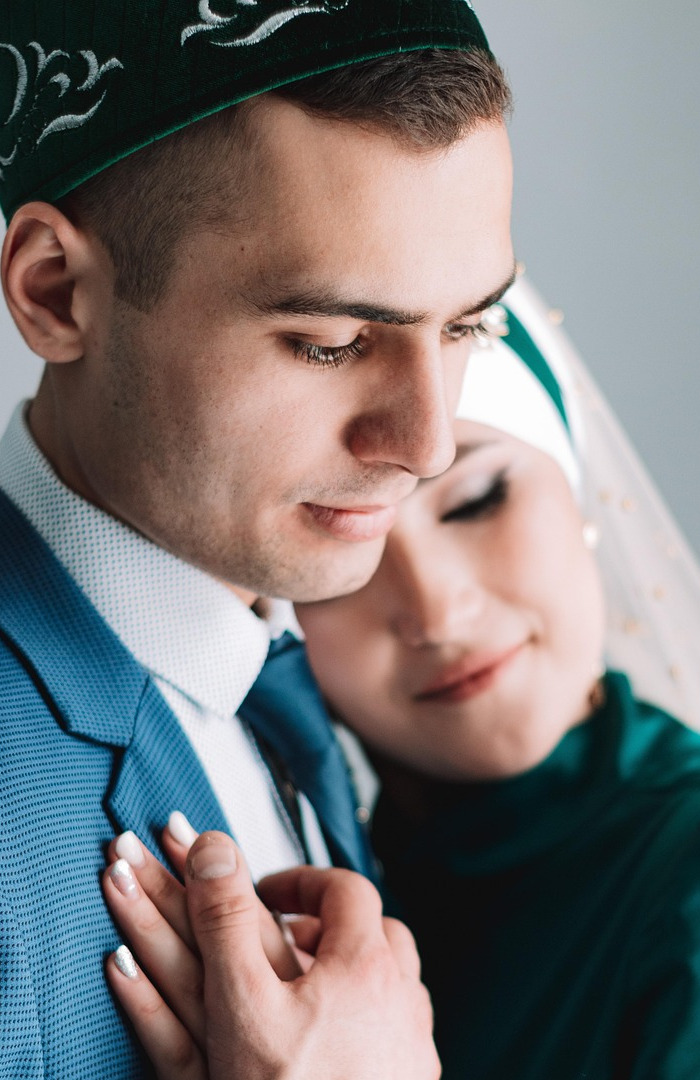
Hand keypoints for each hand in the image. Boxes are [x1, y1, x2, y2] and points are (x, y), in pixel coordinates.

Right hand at [104, 827, 438, 1079]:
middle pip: (379, 930)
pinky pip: (398, 1030)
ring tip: (307, 991)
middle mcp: (403, 999)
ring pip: (395, 981)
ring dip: (354, 971)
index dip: (303, 880)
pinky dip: (367, 1020)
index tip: (267, 892)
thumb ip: (225, 918)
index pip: (346, 887)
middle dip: (332, 924)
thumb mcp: (241, 1002)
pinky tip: (332, 1045)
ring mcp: (415, 1046)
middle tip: (289, 939)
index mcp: (365, 965)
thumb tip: (213, 848)